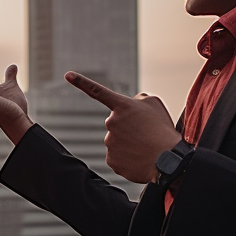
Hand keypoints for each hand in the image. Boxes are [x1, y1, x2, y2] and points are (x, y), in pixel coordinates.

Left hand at [65, 72, 182, 183]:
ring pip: (117, 141)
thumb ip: (139, 99)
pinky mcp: (112, 160)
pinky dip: (129, 158)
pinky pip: (119, 157)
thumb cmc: (163, 130)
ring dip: (130, 143)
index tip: (67, 74)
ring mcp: (109, 142)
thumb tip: (131, 105)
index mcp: (121, 106)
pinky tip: (140, 158)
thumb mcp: (155, 105)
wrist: (168, 160)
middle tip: (146, 134)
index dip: (81, 82)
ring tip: (146, 147)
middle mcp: (111, 122)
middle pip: (116, 123)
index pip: (97, 91)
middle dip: (128, 128)